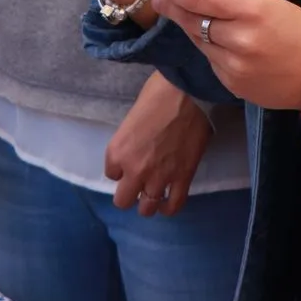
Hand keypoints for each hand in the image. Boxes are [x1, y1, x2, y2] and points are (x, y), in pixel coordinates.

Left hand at [105, 72, 211, 217]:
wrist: (189, 91)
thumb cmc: (158, 93)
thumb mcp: (132, 117)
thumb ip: (130, 139)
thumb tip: (139, 146)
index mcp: (117, 152)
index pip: (111, 174)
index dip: (120, 168)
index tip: (130, 160)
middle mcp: (134, 170)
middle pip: (123, 201)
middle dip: (129, 193)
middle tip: (138, 183)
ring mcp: (160, 177)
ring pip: (147, 208)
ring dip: (149, 203)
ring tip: (154, 194)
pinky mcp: (183, 177)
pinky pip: (175, 204)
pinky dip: (170, 207)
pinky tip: (168, 204)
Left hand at [156, 0, 300, 110]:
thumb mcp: (272, 5)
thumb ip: (235, 3)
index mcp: (253, 10)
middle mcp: (239, 39)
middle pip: (193, 21)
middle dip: (174, 9)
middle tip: (161, 0)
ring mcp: (234, 66)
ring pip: (200, 43)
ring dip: (193, 30)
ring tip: (187, 18)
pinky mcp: (233, 85)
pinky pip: (213, 63)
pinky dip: (212, 51)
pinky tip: (221, 45)